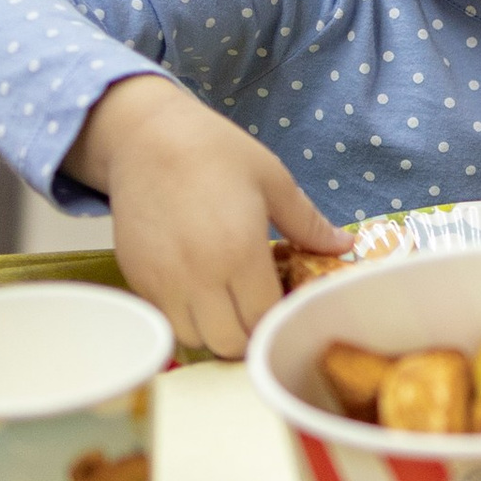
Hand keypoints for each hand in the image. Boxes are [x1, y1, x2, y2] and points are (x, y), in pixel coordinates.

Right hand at [71, 74, 344, 357]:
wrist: (146, 136)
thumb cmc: (214, 152)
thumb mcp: (272, 180)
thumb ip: (307, 223)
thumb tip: (344, 246)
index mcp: (239, 252)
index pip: (263, 319)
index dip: (278, 319)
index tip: (284, 304)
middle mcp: (198, 276)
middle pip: (228, 344)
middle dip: (249, 336)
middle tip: (258, 311)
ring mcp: (162, 281)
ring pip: (193, 340)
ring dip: (215, 332)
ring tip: (227, 305)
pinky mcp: (136, 278)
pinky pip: (165, 319)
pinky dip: (184, 318)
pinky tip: (198, 292)